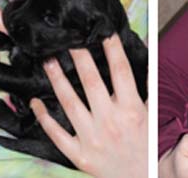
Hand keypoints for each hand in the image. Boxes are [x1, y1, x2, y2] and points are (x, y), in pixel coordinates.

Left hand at [29, 34, 146, 177]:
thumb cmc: (146, 144)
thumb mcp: (152, 113)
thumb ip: (150, 83)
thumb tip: (149, 52)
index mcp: (131, 109)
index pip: (120, 71)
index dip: (112, 48)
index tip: (103, 30)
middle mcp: (111, 121)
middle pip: (91, 81)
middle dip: (79, 56)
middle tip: (67, 37)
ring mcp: (93, 139)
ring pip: (70, 103)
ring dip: (57, 80)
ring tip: (47, 61)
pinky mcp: (79, 155)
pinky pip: (57, 133)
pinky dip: (44, 117)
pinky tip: (35, 102)